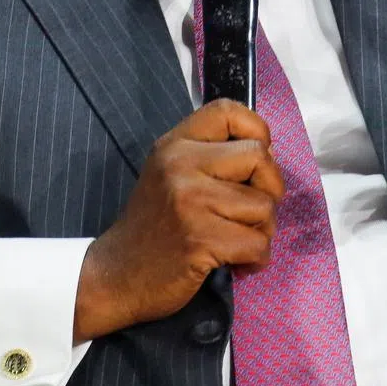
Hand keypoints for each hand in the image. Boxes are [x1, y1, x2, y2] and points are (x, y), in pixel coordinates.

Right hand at [73, 99, 283, 341]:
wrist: (116, 274)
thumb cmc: (153, 225)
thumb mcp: (171, 173)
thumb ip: (211, 156)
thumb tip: (268, 153)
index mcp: (176, 143)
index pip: (228, 111)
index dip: (256, 130)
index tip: (253, 162)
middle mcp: (181, 163)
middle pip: (258, 156)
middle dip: (270, 188)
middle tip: (252, 212)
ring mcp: (190, 200)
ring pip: (264, 205)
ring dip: (262, 230)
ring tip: (238, 240)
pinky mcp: (200, 238)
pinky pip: (257, 243)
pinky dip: (256, 259)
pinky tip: (237, 263)